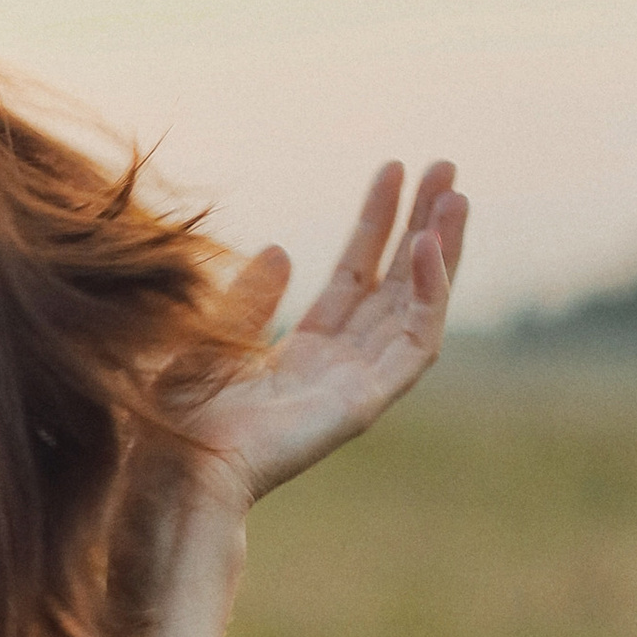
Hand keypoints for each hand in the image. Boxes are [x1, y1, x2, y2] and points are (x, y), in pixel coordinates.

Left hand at [180, 161, 469, 511]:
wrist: (181, 470)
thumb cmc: (182, 420)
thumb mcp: (212, 338)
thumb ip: (251, 298)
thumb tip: (280, 250)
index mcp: (304, 352)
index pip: (355, 275)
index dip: (375, 224)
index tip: (392, 169)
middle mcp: (339, 366)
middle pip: (395, 284)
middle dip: (421, 226)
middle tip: (445, 166)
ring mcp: (358, 384)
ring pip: (417, 306)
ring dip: (439, 250)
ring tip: (454, 192)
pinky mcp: (368, 402)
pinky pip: (415, 344)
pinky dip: (429, 296)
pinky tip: (428, 248)